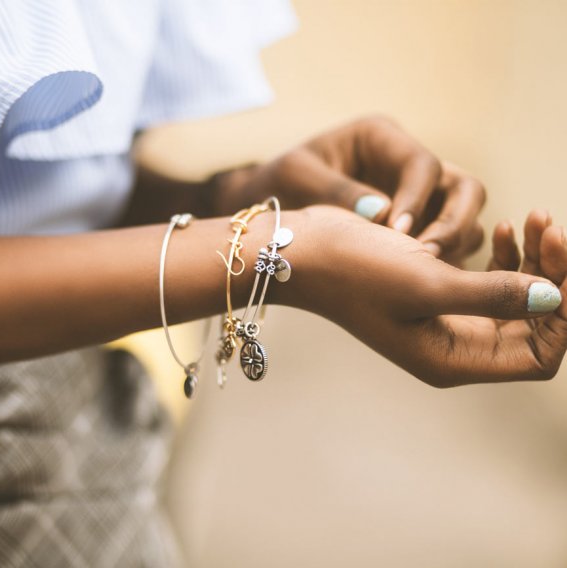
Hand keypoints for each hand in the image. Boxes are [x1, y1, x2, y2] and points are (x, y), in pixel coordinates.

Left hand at [242, 116, 485, 263]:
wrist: (270, 208)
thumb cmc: (279, 184)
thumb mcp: (297, 178)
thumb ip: (338, 192)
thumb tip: (386, 216)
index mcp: (381, 139)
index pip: (423, 165)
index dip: (417, 199)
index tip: (398, 232)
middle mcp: (406, 166)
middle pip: (464, 188)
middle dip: (454, 223)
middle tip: (425, 256)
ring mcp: (417, 198)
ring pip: (464, 219)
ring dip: (452, 246)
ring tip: (422, 273)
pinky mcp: (416, 228)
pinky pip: (446, 245)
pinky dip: (441, 262)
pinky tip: (419, 282)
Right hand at [280, 206, 565, 386]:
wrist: (307, 251)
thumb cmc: (355, 271)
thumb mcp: (426, 284)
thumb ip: (494, 296)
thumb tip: (557, 298)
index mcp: (453, 358)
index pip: (539, 354)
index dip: (566, 315)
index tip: (566, 261)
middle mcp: (454, 344)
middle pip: (534, 323)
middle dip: (556, 276)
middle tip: (554, 228)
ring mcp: (446, 317)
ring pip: (516, 298)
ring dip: (534, 261)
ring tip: (534, 219)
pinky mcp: (437, 289)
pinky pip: (489, 279)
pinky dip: (505, 254)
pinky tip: (503, 228)